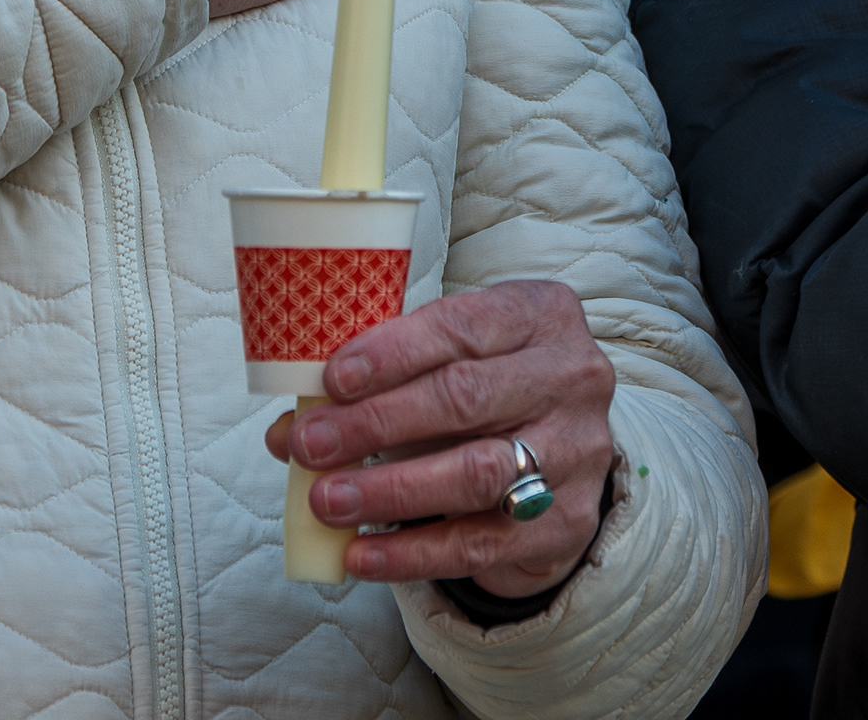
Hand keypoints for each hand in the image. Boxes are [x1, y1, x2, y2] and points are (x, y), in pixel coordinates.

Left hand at [266, 279, 618, 594]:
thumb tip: (289, 430)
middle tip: (309, 444)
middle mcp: (571, 377)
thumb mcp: (447, 365)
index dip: (393, 353)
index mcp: (541, 315)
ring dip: (389, 489)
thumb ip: (376, 385)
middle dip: (377, 422)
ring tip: (325, 500)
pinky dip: (411, 551)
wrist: (563, 462)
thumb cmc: (489, 394)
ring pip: (475, 472)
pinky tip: (360, 553)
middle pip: (466, 398)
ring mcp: (578, 452)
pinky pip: (480, 541)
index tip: (332, 379)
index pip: (461, 326)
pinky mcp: (567, 522)